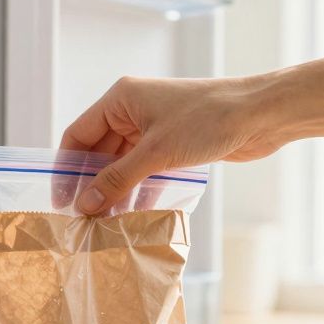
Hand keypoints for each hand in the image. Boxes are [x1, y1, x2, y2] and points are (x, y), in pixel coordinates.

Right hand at [59, 75, 283, 213]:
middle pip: (98, 152)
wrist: (261, 114)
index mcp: (120, 99)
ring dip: (115, 192)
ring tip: (107, 224)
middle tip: (85, 220)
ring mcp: (153, 127)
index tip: (62, 201)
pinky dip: (138, 190)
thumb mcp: (156, 153)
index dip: (66, 168)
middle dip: (92, 185)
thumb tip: (86, 204)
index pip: (77, 135)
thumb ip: (118, 179)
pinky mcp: (172, 143)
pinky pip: (144, 170)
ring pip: (122, 164)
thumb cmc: (208, 119)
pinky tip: (134, 215)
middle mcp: (133, 110)